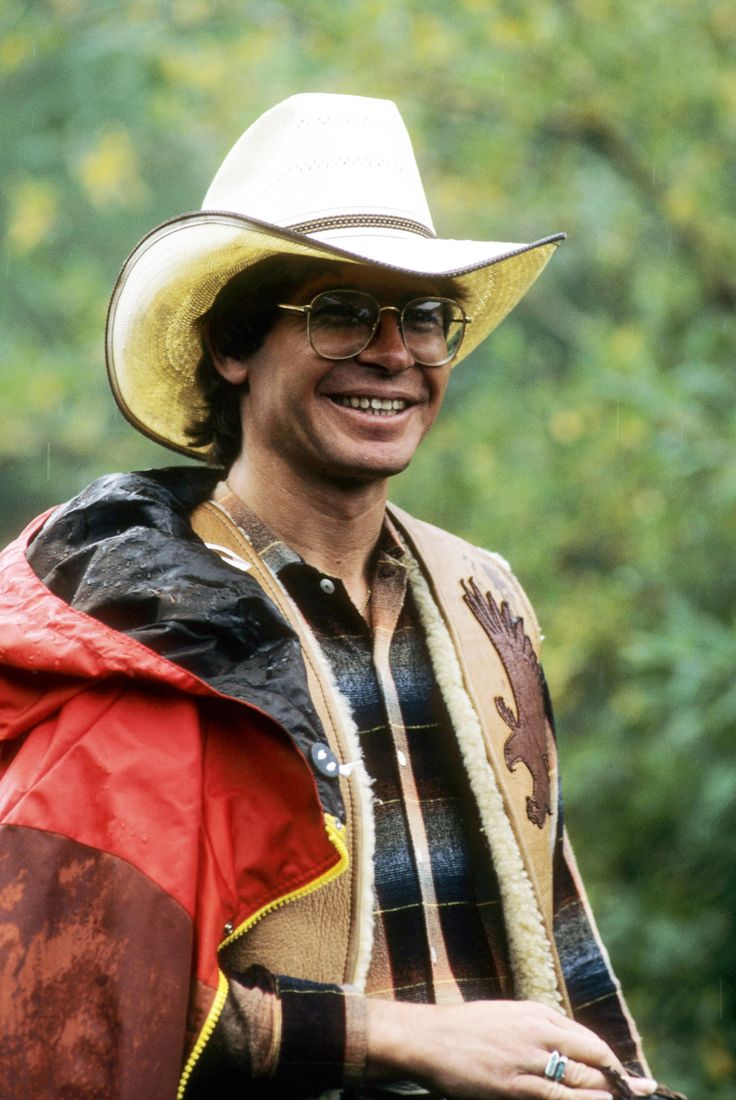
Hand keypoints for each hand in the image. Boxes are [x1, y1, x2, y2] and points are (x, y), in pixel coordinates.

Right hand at [365, 999, 658, 1098]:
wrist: (428, 1038)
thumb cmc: (465, 1030)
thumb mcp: (507, 1017)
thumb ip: (537, 1030)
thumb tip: (567, 1049)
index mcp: (537, 1013)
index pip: (588, 1039)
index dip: (611, 1062)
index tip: (629, 1079)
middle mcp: (538, 1032)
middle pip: (593, 1057)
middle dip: (620, 1080)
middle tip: (641, 1093)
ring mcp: (528, 1060)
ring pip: (581, 1080)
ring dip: (606, 1094)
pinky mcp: (514, 1086)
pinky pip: (557, 1098)